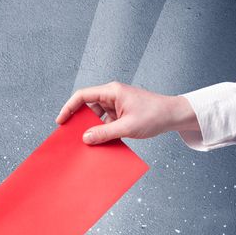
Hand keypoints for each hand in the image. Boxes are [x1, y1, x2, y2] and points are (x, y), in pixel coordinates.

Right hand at [56, 81, 199, 143]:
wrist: (174, 116)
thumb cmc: (154, 116)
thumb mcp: (127, 127)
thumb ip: (105, 133)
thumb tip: (85, 138)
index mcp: (112, 91)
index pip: (83, 96)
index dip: (69, 108)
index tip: (61, 121)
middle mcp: (112, 96)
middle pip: (87, 106)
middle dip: (79, 120)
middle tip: (70, 135)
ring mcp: (117, 105)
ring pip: (96, 116)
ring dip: (91, 128)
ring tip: (85, 142)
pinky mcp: (121, 114)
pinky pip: (105, 122)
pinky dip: (101, 132)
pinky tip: (99, 143)